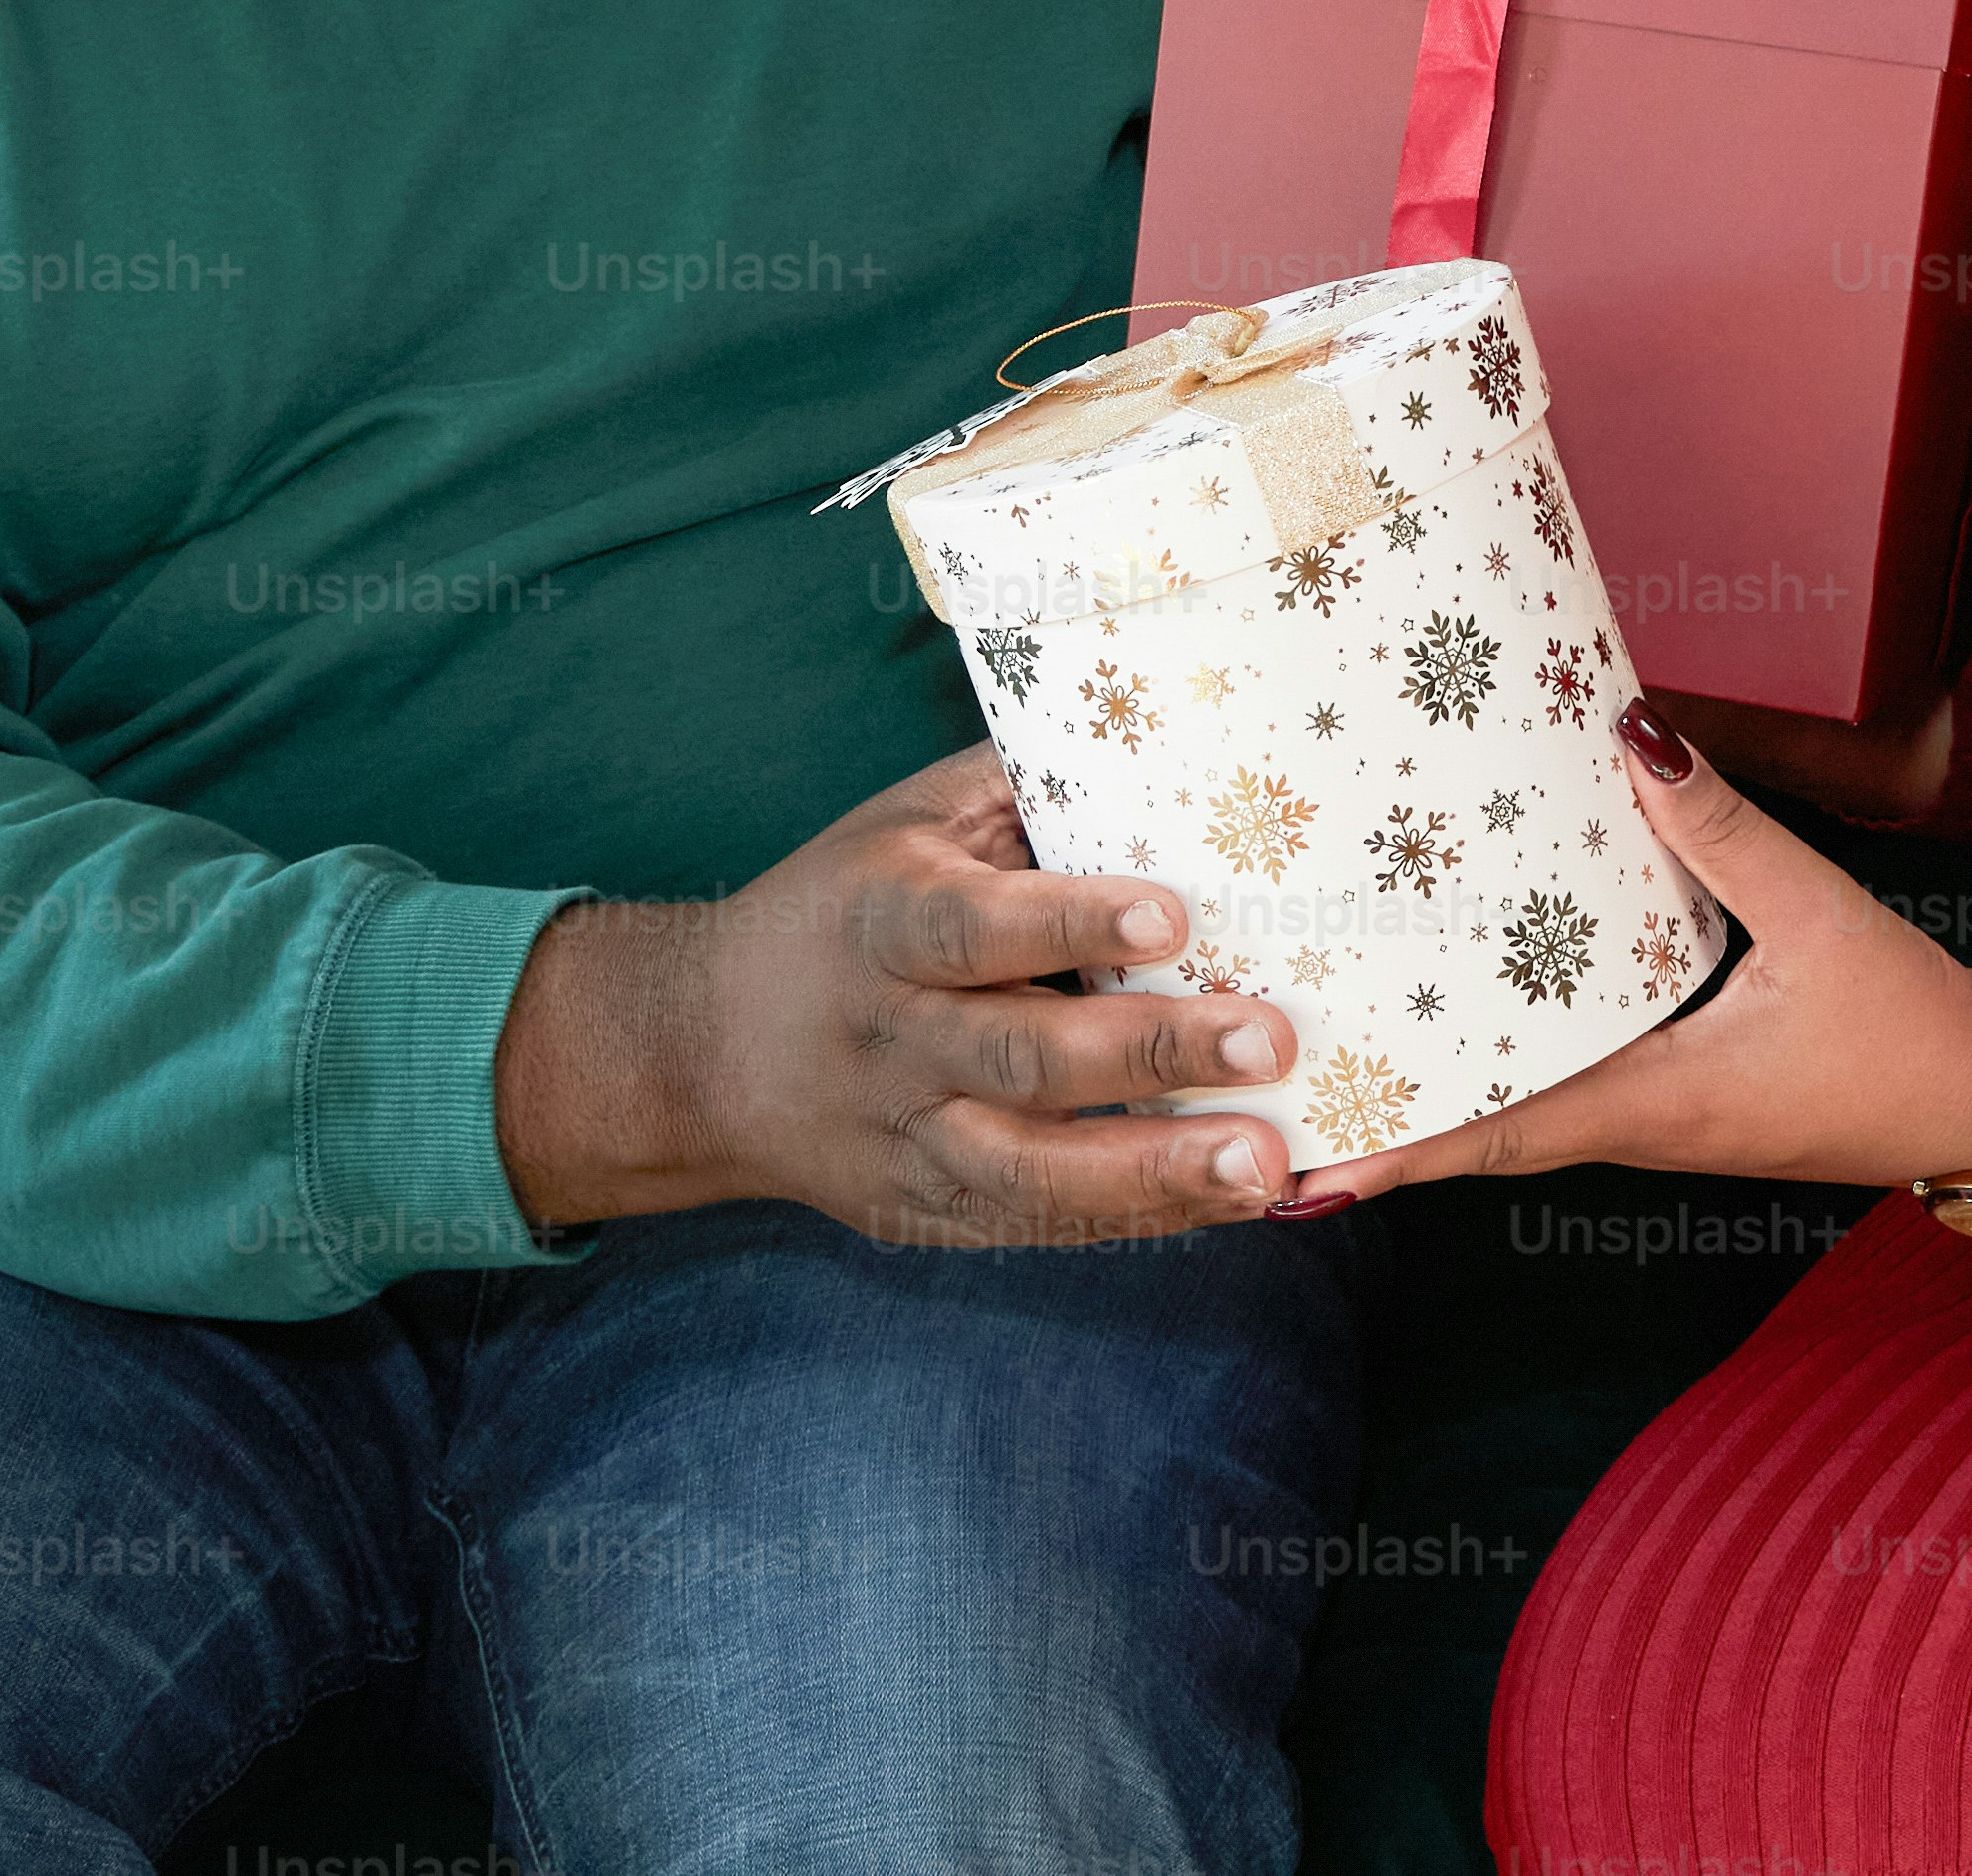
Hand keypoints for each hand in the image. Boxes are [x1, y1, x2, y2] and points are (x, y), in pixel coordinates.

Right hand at [491, 742, 1303, 1247]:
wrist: (703, 1052)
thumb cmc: (846, 907)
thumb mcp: (908, 821)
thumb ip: (1021, 787)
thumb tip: (1166, 745)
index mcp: (881, 920)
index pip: (974, 926)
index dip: (1068, 923)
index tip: (1171, 915)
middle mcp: (893, 1038)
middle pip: (1022, 1055)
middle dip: (1152, 1051)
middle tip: (1268, 1035)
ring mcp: (909, 1139)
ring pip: (1032, 1169)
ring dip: (1155, 1169)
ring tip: (1263, 1160)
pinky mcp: (929, 1212)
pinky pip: (1038, 1224)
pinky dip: (1135, 1217)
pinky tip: (1227, 1200)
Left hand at [1273, 704, 1971, 1205]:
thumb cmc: (1906, 1021)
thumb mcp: (1818, 914)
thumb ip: (1726, 831)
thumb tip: (1634, 742)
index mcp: (1656, 1104)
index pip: (1502, 1133)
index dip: (1404, 1149)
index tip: (1313, 1168)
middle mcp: (1639, 1128)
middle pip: (1485, 1141)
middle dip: (1388, 1138)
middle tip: (1279, 1124)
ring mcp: (1659, 1122)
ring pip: (1520, 1124)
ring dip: (1436, 1110)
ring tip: (1342, 1079)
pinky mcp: (1683, 1100)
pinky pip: (1566, 1098)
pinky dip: (1501, 1083)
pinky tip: (1469, 1036)